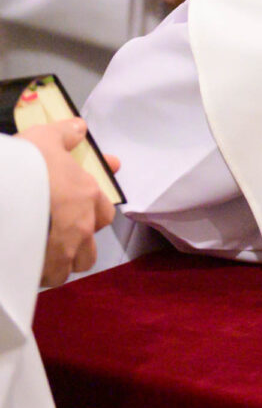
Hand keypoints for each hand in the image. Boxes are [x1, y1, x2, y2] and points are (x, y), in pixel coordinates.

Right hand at [18, 119, 115, 286]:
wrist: (1, 189)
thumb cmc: (25, 164)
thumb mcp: (44, 138)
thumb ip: (64, 134)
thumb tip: (80, 128)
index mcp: (88, 196)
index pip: (106, 213)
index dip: (94, 215)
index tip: (80, 214)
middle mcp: (81, 226)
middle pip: (90, 249)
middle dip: (78, 248)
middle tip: (58, 239)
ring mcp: (61, 250)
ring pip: (69, 268)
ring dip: (60, 266)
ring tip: (41, 259)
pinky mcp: (39, 266)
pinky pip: (44, 279)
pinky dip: (38, 277)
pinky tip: (24, 267)